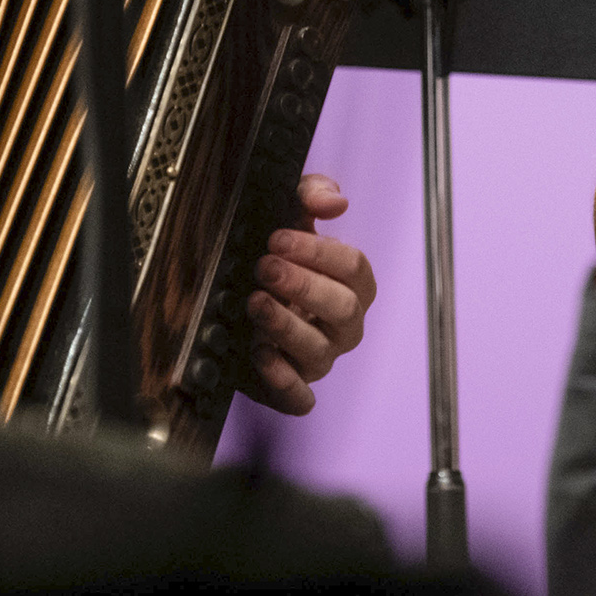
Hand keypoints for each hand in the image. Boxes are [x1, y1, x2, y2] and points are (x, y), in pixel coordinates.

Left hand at [243, 172, 376, 414]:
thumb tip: (335, 201)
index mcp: (352, 286)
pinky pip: (301, 398)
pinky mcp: (293, 389)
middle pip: (344, 307)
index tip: (278, 237)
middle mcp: (343, 326)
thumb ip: (311, 196)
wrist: (242, 308)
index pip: (354, 267)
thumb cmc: (277, 260)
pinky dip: (283, 381)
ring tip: (255, 303)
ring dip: (287, 326)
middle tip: (265, 267)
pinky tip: (260, 355)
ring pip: (320, 352)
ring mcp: (320, 359)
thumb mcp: (290, 217)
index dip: (318, 251)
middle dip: (303, 285)